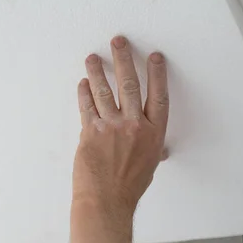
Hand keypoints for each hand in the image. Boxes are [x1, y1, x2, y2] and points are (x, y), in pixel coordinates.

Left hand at [73, 35, 167, 226]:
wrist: (106, 201)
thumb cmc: (128, 188)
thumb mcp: (149, 167)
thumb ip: (152, 150)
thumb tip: (160, 150)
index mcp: (153, 133)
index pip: (158, 96)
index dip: (157, 74)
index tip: (154, 56)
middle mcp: (134, 126)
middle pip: (130, 85)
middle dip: (124, 59)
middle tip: (118, 41)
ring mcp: (111, 127)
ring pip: (104, 91)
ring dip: (97, 71)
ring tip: (92, 57)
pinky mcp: (90, 132)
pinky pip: (87, 106)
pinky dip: (83, 93)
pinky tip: (82, 83)